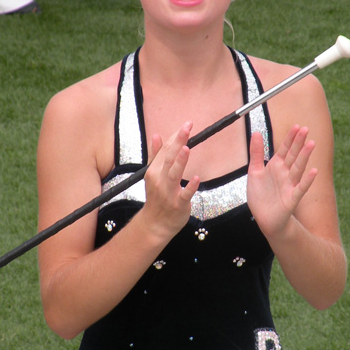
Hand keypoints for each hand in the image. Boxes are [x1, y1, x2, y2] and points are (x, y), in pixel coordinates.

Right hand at [140, 122, 199, 241]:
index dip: (175, 136)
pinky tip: (197, 178)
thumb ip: (155, 155)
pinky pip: (184, 195)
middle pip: (168, 158)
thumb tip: (155, 135)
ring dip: (180, 161)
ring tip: (187, 147)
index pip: (165, 150)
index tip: (186, 125)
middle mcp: (160, 179)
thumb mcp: (153, 175)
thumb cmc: (157, 197)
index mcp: (154, 171)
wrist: (155, 224)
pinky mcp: (178, 204)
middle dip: (178, 142)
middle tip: (187, 128)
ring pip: (174, 174)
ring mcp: (168, 192)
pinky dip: (190, 187)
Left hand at [247, 125, 316, 239]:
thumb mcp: (254, 171)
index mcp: (276, 166)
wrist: (264, 219)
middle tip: (306, 129)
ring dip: (305, 156)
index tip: (297, 126)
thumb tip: (256, 132)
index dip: (290, 138)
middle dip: (298, 142)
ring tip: (312, 144)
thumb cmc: (261, 196)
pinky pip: (300, 188)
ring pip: (298, 168)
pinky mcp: (292, 199)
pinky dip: (307, 180)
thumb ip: (256, 153)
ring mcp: (289, 185)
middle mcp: (285, 174)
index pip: (284, 149)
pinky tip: (314, 171)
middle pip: (293, 155)